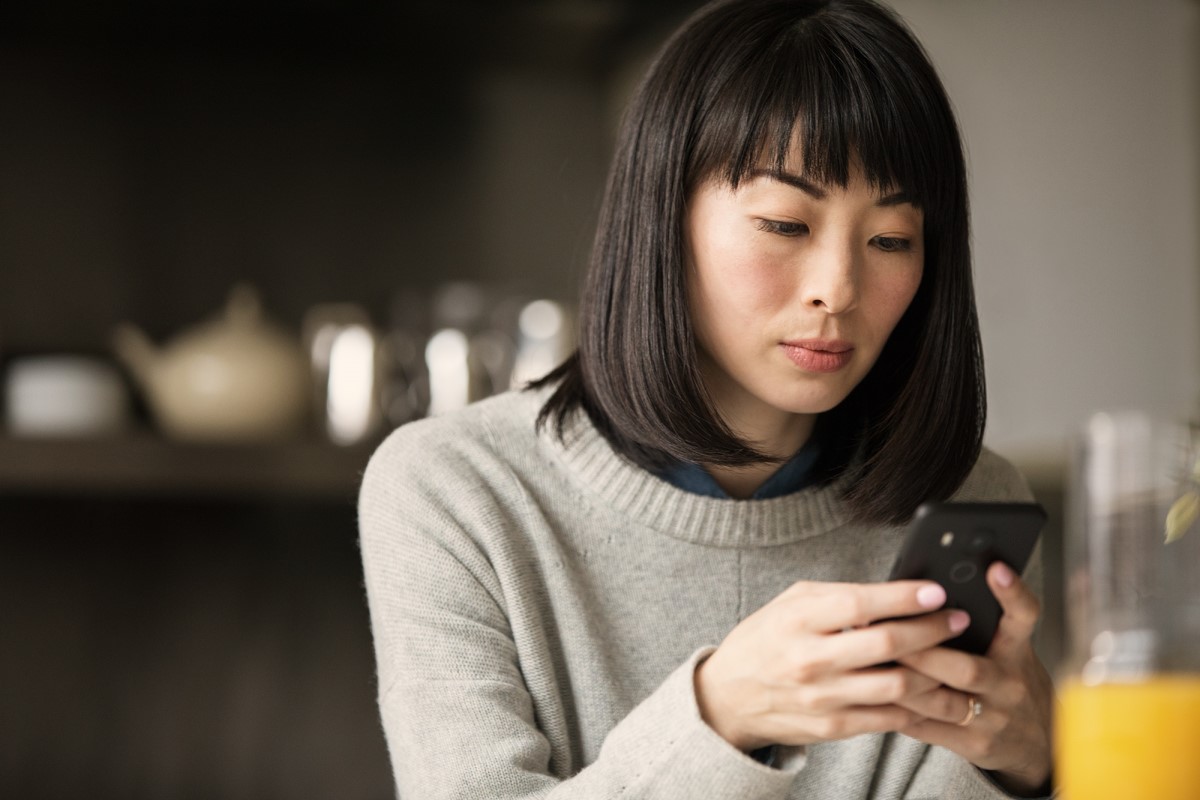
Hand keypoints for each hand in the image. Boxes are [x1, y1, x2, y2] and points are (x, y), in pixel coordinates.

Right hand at [694, 580, 970, 751]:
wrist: (730, 696)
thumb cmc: (767, 639)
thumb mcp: (791, 602)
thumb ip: (839, 595)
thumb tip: (896, 591)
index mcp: (798, 620)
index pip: (859, 605)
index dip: (903, 598)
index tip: (935, 592)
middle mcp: (810, 659)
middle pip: (886, 645)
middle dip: (931, 631)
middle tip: (956, 620)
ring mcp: (822, 697)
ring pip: (896, 686)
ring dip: (934, 671)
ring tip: (953, 656)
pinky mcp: (832, 726)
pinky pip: (888, 717)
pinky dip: (916, 703)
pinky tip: (930, 688)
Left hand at [896, 563, 1054, 794]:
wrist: (1037, 743)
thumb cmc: (1008, 683)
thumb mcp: (1008, 651)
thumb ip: (979, 626)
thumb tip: (925, 591)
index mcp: (1017, 652)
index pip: (1023, 618)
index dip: (1012, 593)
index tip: (995, 569)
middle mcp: (1009, 685)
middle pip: (966, 668)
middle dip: (921, 652)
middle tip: (884, 632)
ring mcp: (993, 718)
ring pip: (941, 702)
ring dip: (901, 683)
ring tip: (867, 664)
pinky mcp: (974, 744)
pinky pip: (928, 728)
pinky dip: (897, 712)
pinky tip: (873, 696)